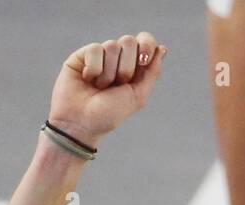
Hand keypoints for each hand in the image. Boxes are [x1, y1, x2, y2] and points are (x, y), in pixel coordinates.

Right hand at [47, 32, 165, 148]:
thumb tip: (162, 48)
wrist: (82, 123)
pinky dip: (94, 68)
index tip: (144, 61)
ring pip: (112, 45)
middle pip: (129, 41)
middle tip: (118, 84)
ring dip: (109, 73)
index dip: (147, 44)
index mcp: (134, 67)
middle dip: (126, 66)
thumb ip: (152, 73)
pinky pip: (95, 49)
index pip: (145, 40)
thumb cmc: (110, 114)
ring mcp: (100, 55)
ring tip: (100, 87)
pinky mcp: (82, 55)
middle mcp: (118, 58)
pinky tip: (87, 79)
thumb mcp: (138, 96)